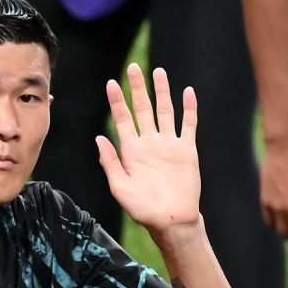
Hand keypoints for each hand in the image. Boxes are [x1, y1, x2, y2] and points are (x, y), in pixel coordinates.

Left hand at [96, 64, 200, 232]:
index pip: (122, 119)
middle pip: (143, 109)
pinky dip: (189, 108)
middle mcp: (149, 143)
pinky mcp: (187, 150)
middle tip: (133, 68)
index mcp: (131, 151)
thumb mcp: (120, 187)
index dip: (116, 101)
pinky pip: (188, 124)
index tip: (111, 83)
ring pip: (165, 111)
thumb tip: (99, 138)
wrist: (170, 219)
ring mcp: (169, 144)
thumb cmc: (142, 208)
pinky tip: (187, 92)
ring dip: (162, 92)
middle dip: (137, 89)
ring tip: (159, 72)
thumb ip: (110, 162)